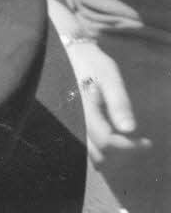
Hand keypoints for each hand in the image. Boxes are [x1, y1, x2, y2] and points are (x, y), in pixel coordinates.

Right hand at [65, 40, 150, 164]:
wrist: (66, 56)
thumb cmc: (90, 64)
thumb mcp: (109, 77)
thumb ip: (118, 104)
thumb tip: (130, 130)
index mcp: (85, 114)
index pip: (108, 142)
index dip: (129, 146)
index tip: (147, 143)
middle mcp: (74, 127)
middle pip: (99, 155)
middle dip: (121, 152)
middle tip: (139, 141)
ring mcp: (70, 131)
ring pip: (92, 156)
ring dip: (112, 153)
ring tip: (127, 139)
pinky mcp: (70, 130)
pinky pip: (87, 149)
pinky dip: (103, 149)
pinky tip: (114, 136)